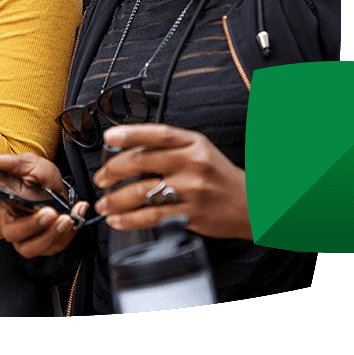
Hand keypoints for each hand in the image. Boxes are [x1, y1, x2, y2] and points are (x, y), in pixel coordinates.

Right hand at [0, 154, 88, 257]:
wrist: (61, 189)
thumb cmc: (42, 178)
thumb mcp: (31, 165)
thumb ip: (12, 164)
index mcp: (4, 201)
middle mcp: (13, 222)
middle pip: (14, 234)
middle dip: (33, 226)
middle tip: (50, 212)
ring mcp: (29, 237)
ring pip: (34, 248)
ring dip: (52, 234)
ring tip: (67, 218)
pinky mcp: (46, 244)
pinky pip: (55, 246)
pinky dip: (69, 233)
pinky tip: (76, 215)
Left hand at [94, 124, 252, 240]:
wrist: (252, 204)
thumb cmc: (219, 176)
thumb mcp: (199, 150)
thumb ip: (170, 146)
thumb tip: (129, 146)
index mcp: (193, 143)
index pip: (157, 134)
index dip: (130, 134)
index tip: (109, 138)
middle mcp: (192, 163)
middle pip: (142, 161)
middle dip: (113, 170)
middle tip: (101, 178)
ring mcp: (192, 190)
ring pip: (142, 191)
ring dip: (116, 199)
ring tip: (104, 203)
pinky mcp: (190, 214)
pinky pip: (151, 216)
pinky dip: (129, 219)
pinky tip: (118, 220)